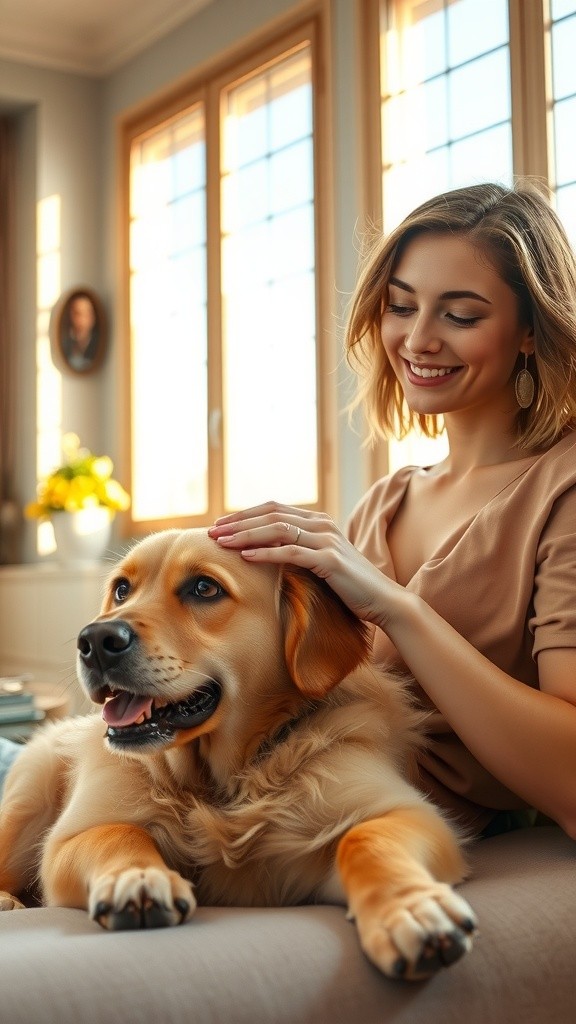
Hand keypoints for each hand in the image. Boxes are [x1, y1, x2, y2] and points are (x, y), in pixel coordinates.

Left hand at [208, 501, 399, 627]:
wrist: (383, 600)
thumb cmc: (349, 586)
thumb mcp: (320, 562)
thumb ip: (298, 551)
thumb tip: (263, 552)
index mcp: (318, 521)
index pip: (274, 508)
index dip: (244, 514)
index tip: (219, 524)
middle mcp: (322, 525)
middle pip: (272, 514)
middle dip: (238, 522)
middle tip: (212, 531)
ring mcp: (327, 541)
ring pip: (278, 529)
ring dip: (246, 534)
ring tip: (221, 542)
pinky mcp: (330, 561)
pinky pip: (291, 553)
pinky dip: (266, 553)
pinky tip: (246, 557)